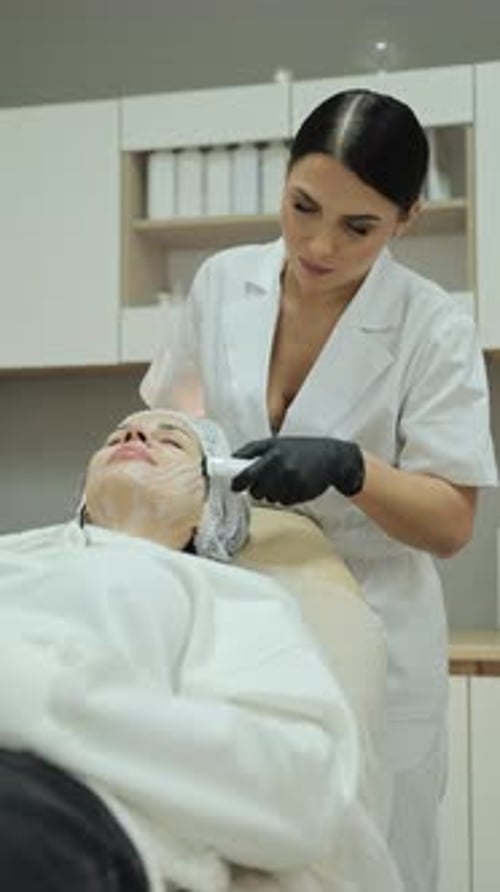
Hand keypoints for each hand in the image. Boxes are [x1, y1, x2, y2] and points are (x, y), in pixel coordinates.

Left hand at [231, 436, 364, 504]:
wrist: (332, 457)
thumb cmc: (301, 449)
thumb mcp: (276, 442)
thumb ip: (253, 451)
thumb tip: (230, 460)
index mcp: (273, 452)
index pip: (248, 472)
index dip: (238, 482)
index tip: (234, 487)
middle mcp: (282, 466)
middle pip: (256, 490)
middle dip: (257, 489)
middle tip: (266, 481)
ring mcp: (292, 480)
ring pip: (270, 498)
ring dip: (272, 493)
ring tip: (285, 479)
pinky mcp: (301, 492)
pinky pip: (284, 502)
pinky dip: (286, 497)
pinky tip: (295, 485)